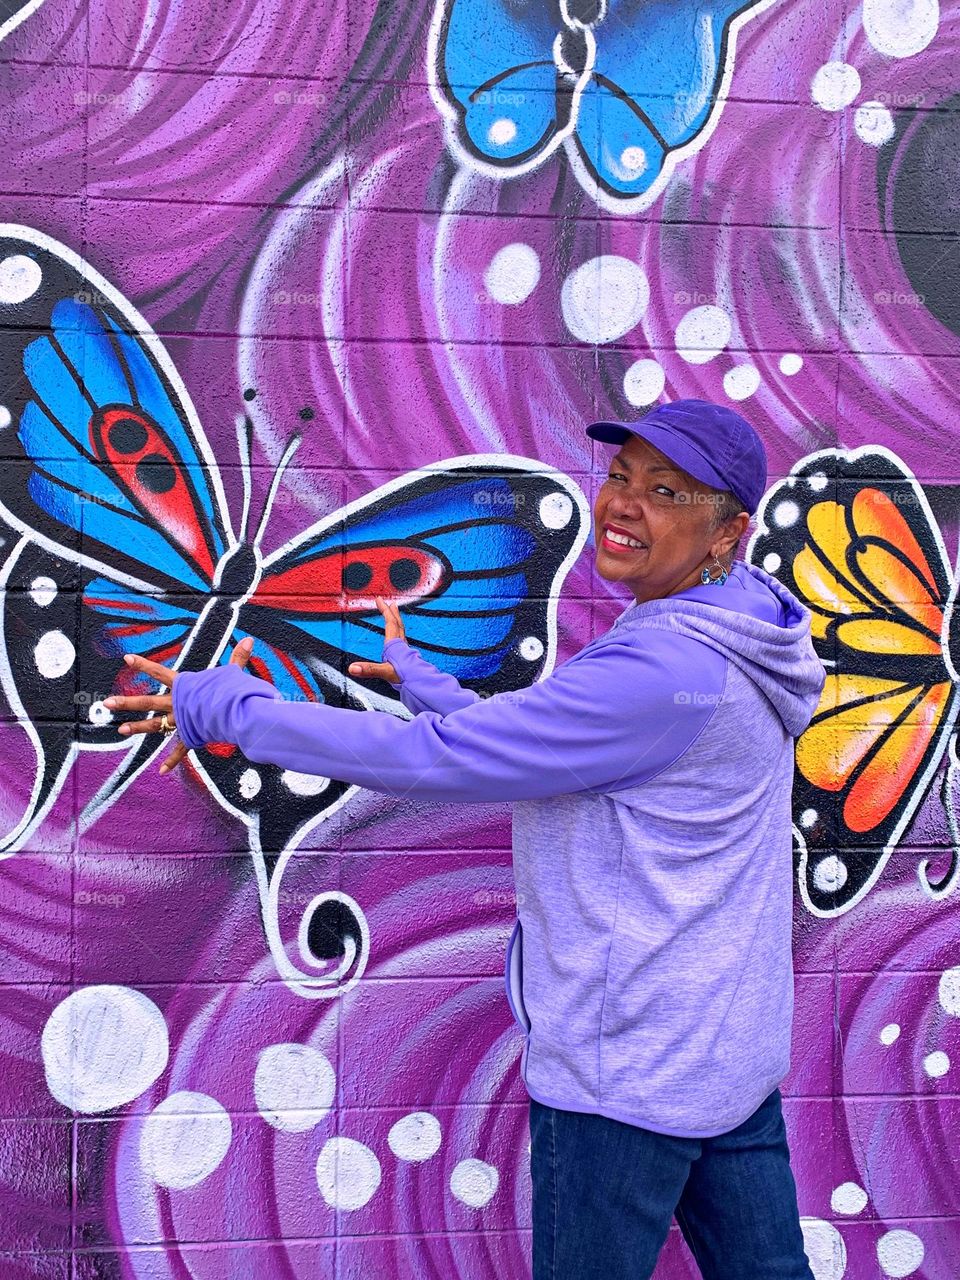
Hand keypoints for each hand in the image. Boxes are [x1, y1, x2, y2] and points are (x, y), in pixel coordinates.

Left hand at [103, 636, 254, 774]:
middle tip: (108, 702)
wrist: (233, 712)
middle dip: (127, 702)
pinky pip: (179, 750)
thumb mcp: (233, 673)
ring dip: (137, 727)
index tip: (126, 659)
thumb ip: (238, 658)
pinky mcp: (190, 736)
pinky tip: (161, 771)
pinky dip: (172, 761)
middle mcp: (177, 703)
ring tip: (121, 730)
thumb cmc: (231, 691)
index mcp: (185, 687)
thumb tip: (249, 641)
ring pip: (155, 725)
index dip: (143, 665)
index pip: (160, 673)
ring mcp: (181, 721)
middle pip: (148, 702)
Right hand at [347, 595, 405, 683]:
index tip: (379, 600)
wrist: (419, 682)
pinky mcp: (406, 656)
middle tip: (390, 604)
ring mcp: (404, 649)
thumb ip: (369, 670)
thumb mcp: (384, 672)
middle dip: (392, 612)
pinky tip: (397, 639)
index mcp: (394, 644)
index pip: (390, 622)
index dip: (384, 610)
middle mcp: (400, 644)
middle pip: (397, 624)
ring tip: (394, 616)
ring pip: (401, 631)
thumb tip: (352, 668)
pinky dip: (398, 634)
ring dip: (396, 621)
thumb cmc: (404, 676)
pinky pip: (402, 639)